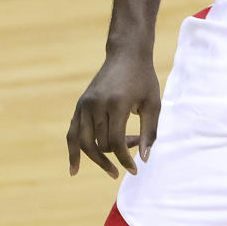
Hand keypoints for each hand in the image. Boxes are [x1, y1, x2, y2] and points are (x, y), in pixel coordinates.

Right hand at [67, 55, 160, 177]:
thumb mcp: (154, 104)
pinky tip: (74, 170)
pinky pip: (72, 134)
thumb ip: (150, 132)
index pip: (116, 142)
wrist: (127, 55)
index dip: (125, 159)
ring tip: (112, 171)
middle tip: (134, 145)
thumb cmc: (143, 80)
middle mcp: (97, 104)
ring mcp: (85, 105)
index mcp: (116, 103)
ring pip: (84, 142)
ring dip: (98, 159)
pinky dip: (73, 152)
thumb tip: (143, 160)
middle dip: (118, 153)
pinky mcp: (80, 105)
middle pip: (102, 143)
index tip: (135, 169)